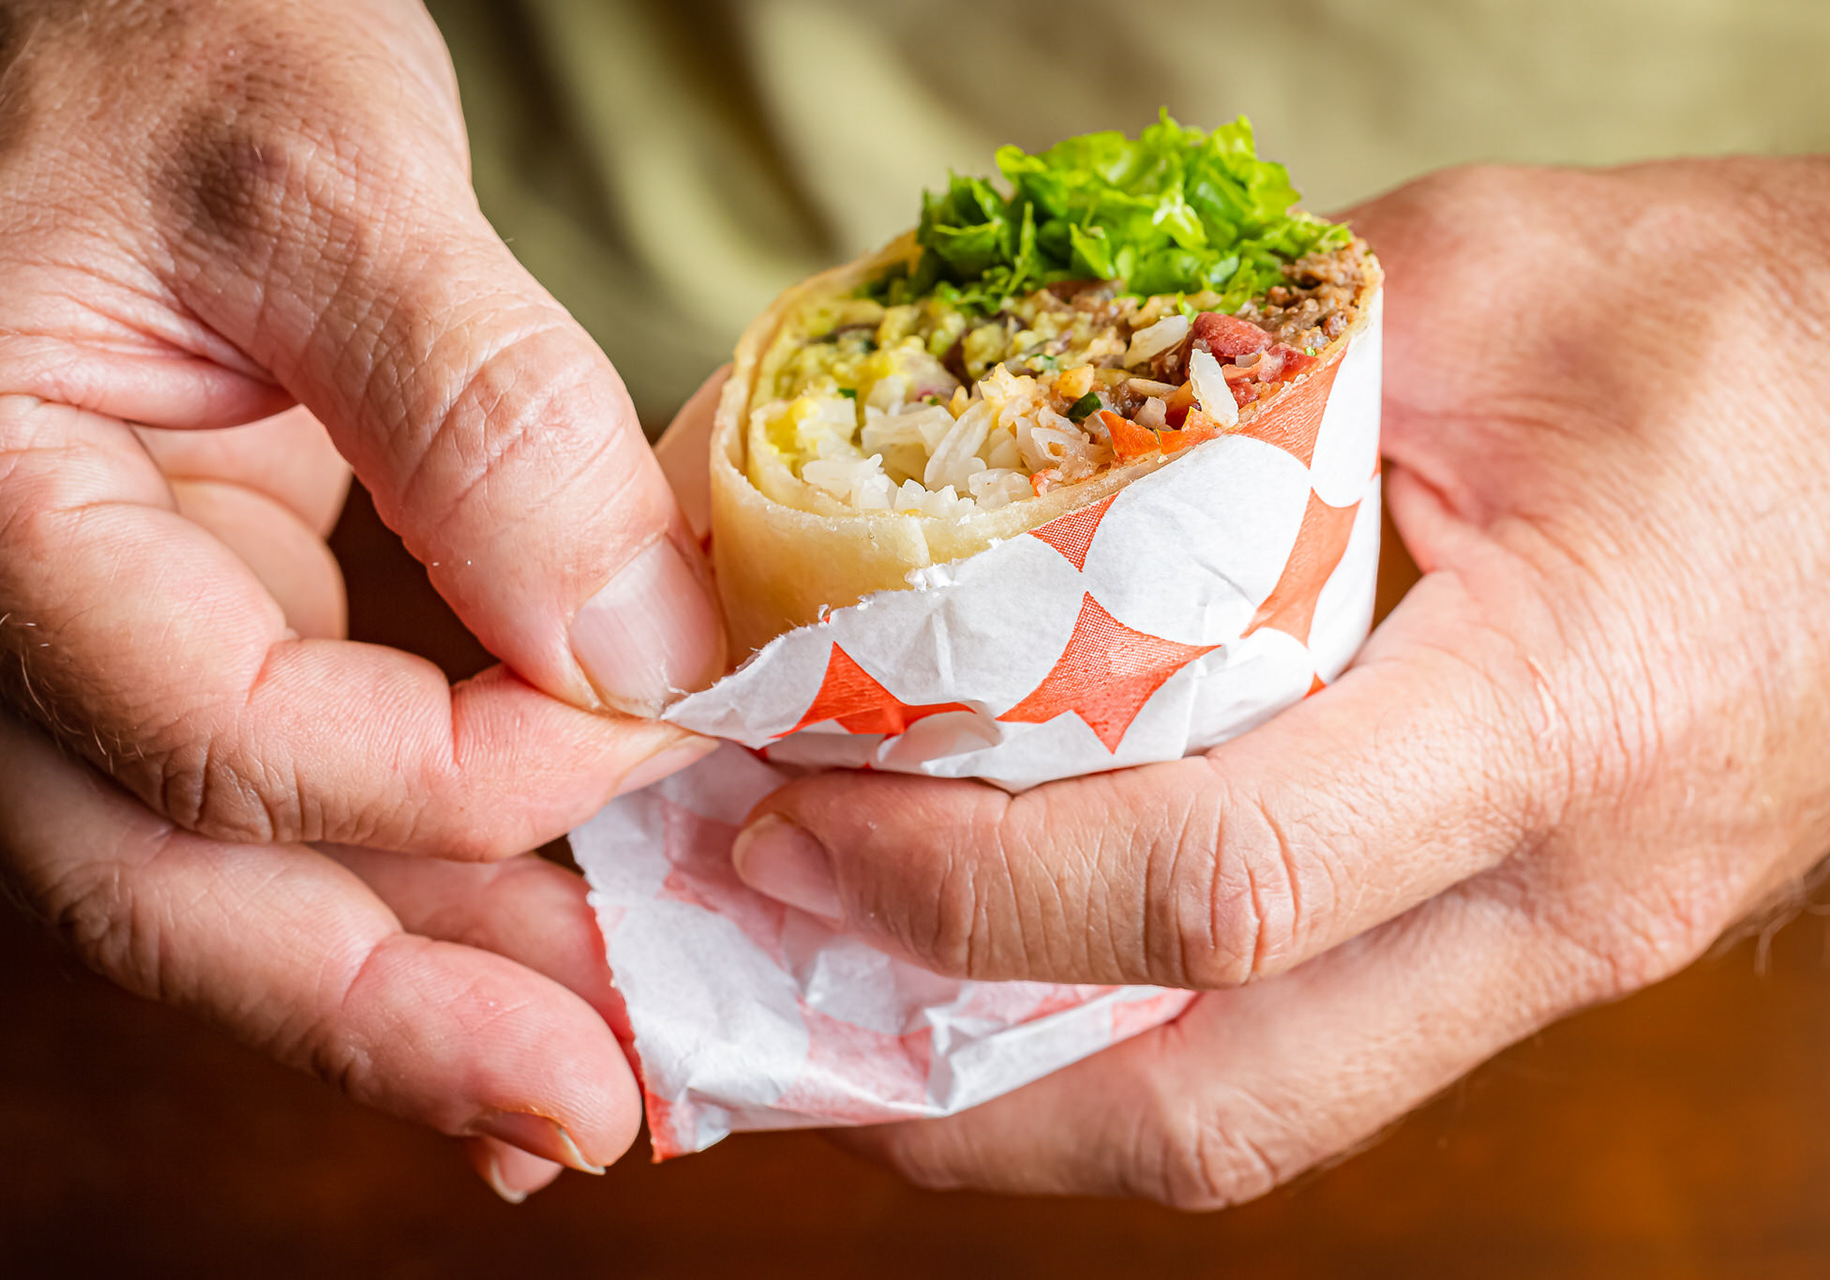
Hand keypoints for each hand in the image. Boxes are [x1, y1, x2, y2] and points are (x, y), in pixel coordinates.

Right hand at [0, 0, 722, 1193]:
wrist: (85, 1)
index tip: (668, 732)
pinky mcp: (164, 624)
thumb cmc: (148, 25)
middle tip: (600, 1107)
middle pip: (180, 896)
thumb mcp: (317, 160)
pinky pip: (273, 800)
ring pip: (225, 880)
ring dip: (416, 985)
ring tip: (590, 1079)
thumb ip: (472, 405)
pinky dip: (401, 882)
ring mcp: (64, 639)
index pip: (230, 742)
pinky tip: (520, 950)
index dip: (466, 777)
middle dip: (405, 1019)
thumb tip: (637, 650)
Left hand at [729, 158, 1829, 1205]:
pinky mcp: (1536, 952)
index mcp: (1559, 714)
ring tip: (861, 1027)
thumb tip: (988, 443)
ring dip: (1032, 1104)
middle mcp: (1563, 896)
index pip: (1214, 883)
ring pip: (1260, 1119)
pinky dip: (1138, 1048)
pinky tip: (1025, 982)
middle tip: (783, 1007)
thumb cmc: (1739, 334)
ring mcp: (1560, 954)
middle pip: (1219, 1103)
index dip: (970, 886)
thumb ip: (1232, 363)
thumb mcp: (1480, 283)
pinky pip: (1309, 1057)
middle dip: (965, 1098)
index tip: (800, 827)